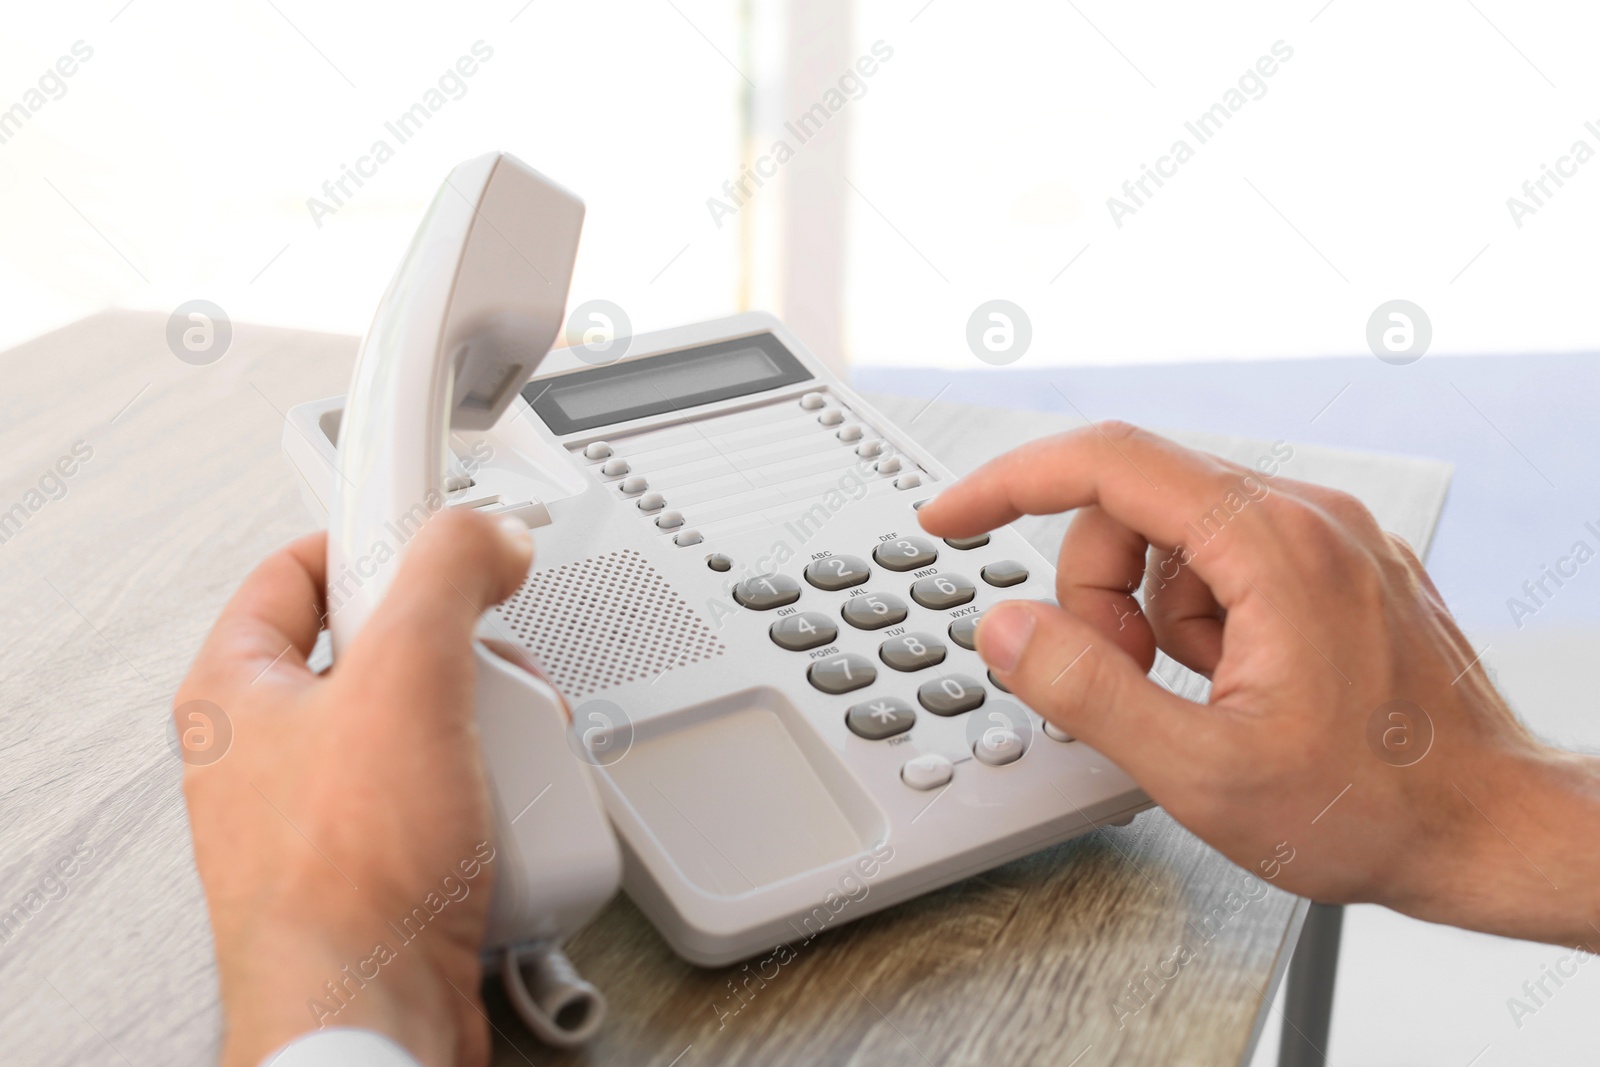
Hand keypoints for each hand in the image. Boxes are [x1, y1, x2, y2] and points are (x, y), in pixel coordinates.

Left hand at [176, 509, 534, 1066]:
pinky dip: (490, 794)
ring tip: (505, 755)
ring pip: (424, 727)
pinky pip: (445, 798)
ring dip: (488, 731)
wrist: (372, 1016)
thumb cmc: (348, 878)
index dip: (373, 541)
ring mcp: (323, 814)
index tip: (437, 539)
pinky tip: (509, 812)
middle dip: (460, 656)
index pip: (297, 569)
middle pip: (381, 650)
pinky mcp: (378, 867)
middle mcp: (270, 753)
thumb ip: (447, 578)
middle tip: (488, 668)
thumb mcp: (406, 681)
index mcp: (237, 692)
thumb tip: (483, 536)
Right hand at [918, 421, 1599, 947]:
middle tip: (1119, 677)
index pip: (1107, 463)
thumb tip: (1008, 627)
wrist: (1495, 829)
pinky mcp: (1337, 568)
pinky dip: (1197, 617)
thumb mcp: (1204, 773)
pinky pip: (1225, 562)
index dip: (1008, 484)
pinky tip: (1235, 684)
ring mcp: (1329, 539)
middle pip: (1135, 502)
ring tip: (1194, 693)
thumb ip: (1088, 692)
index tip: (949, 518)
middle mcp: (1308, 518)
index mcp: (1274, 546)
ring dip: (1150, 611)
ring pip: (1176, 535)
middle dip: (1095, 588)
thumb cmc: (1378, 809)